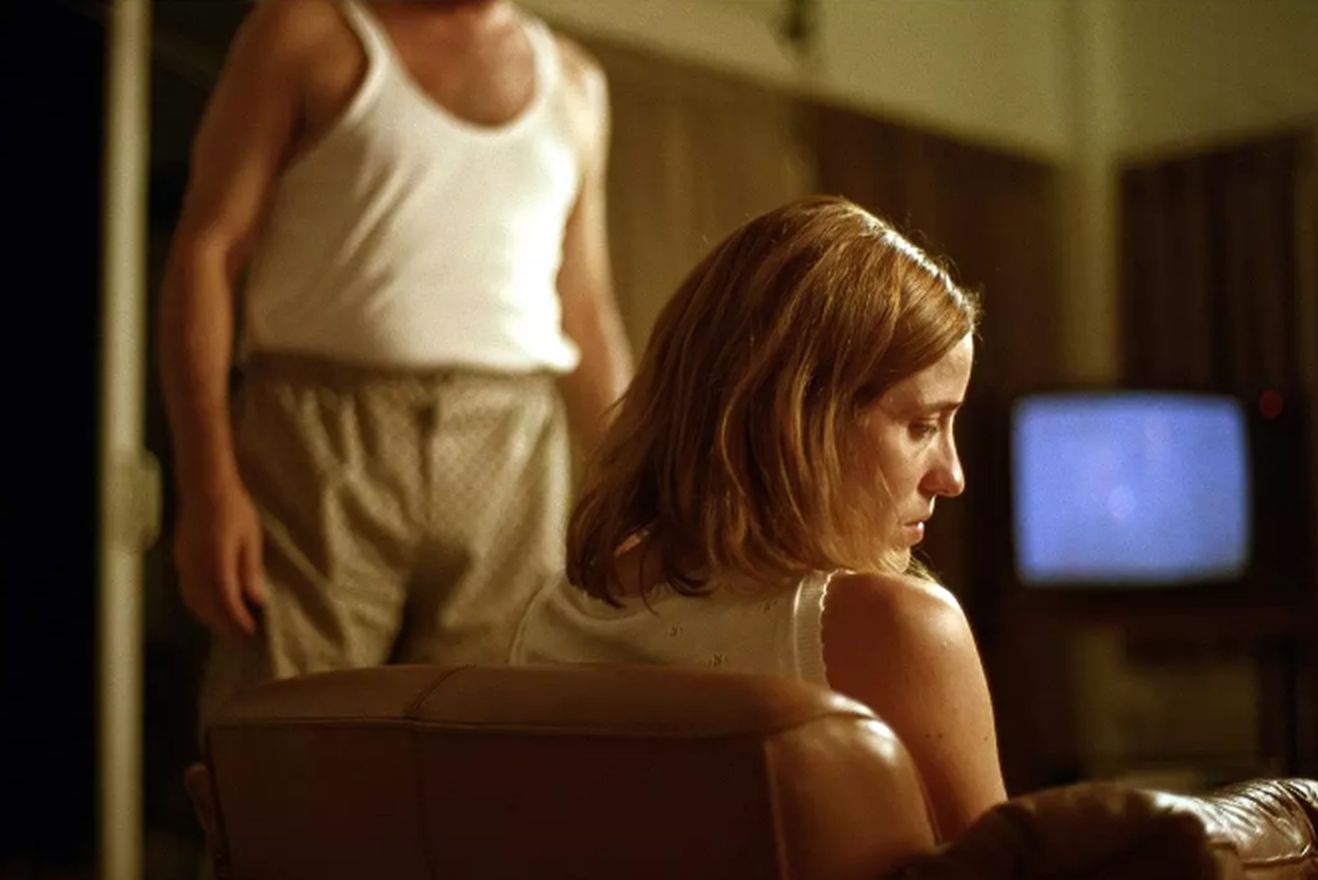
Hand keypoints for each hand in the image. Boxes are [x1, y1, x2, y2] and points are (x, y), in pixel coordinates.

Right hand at [173, 477, 266, 637]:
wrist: (203, 486)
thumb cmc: (233, 508)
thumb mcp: (250, 538)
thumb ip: (250, 570)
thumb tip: (257, 599)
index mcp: (216, 563)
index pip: (226, 602)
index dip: (239, 622)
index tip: (253, 634)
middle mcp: (195, 569)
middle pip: (208, 608)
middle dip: (226, 626)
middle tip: (245, 639)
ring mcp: (183, 566)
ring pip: (194, 603)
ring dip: (211, 619)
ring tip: (231, 629)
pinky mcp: (179, 561)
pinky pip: (187, 592)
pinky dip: (200, 606)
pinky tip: (212, 609)